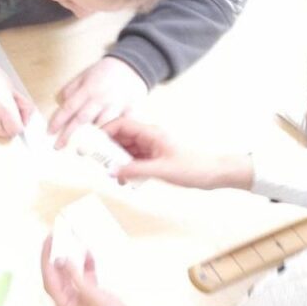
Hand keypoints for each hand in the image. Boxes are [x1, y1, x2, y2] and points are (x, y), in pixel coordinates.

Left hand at [40, 235, 173, 305]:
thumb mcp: (92, 295)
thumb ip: (75, 276)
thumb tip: (61, 260)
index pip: (49, 279)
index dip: (47, 258)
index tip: (48, 240)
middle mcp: (70, 305)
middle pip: (58, 277)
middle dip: (58, 257)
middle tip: (59, 237)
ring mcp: (82, 304)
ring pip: (72, 277)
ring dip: (73, 260)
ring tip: (74, 242)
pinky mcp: (95, 302)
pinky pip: (86, 281)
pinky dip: (86, 269)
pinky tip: (90, 256)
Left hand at [48, 57, 147, 149]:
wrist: (133, 65)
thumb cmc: (106, 71)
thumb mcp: (84, 75)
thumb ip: (70, 90)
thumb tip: (60, 105)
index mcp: (88, 88)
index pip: (69, 106)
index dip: (58, 120)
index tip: (49, 132)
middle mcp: (101, 98)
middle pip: (82, 119)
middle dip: (69, 134)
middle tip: (59, 146)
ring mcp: (116, 105)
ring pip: (102, 124)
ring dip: (91, 139)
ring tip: (80, 150)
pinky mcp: (130, 110)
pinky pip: (122, 126)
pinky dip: (115, 137)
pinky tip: (105, 147)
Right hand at [103, 116, 253, 189]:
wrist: (214, 174)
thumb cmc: (193, 168)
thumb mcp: (162, 170)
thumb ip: (135, 170)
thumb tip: (112, 171)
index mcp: (151, 133)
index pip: (122, 125)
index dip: (105, 131)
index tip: (93, 143)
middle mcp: (149, 138)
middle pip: (121, 138)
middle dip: (108, 150)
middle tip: (97, 162)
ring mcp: (151, 148)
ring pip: (126, 151)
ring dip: (117, 162)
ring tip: (112, 175)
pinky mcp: (154, 159)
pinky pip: (134, 161)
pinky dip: (127, 169)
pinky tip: (126, 180)